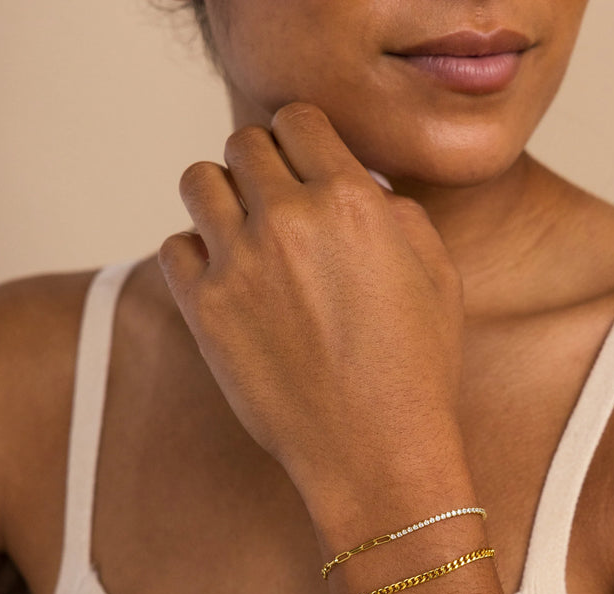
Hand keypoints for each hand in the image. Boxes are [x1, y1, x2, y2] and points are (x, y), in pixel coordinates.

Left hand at [158, 103, 465, 502]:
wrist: (374, 453)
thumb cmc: (416, 371)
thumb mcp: (438, 277)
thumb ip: (396, 213)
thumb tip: (361, 187)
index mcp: (351, 201)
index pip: (299, 120)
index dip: (302, 140)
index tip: (305, 166)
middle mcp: (289, 220)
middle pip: (244, 144)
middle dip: (263, 166)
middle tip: (276, 204)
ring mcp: (240, 264)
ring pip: (200, 182)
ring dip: (222, 198)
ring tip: (245, 234)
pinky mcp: (206, 310)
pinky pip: (175, 246)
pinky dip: (196, 253)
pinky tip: (226, 278)